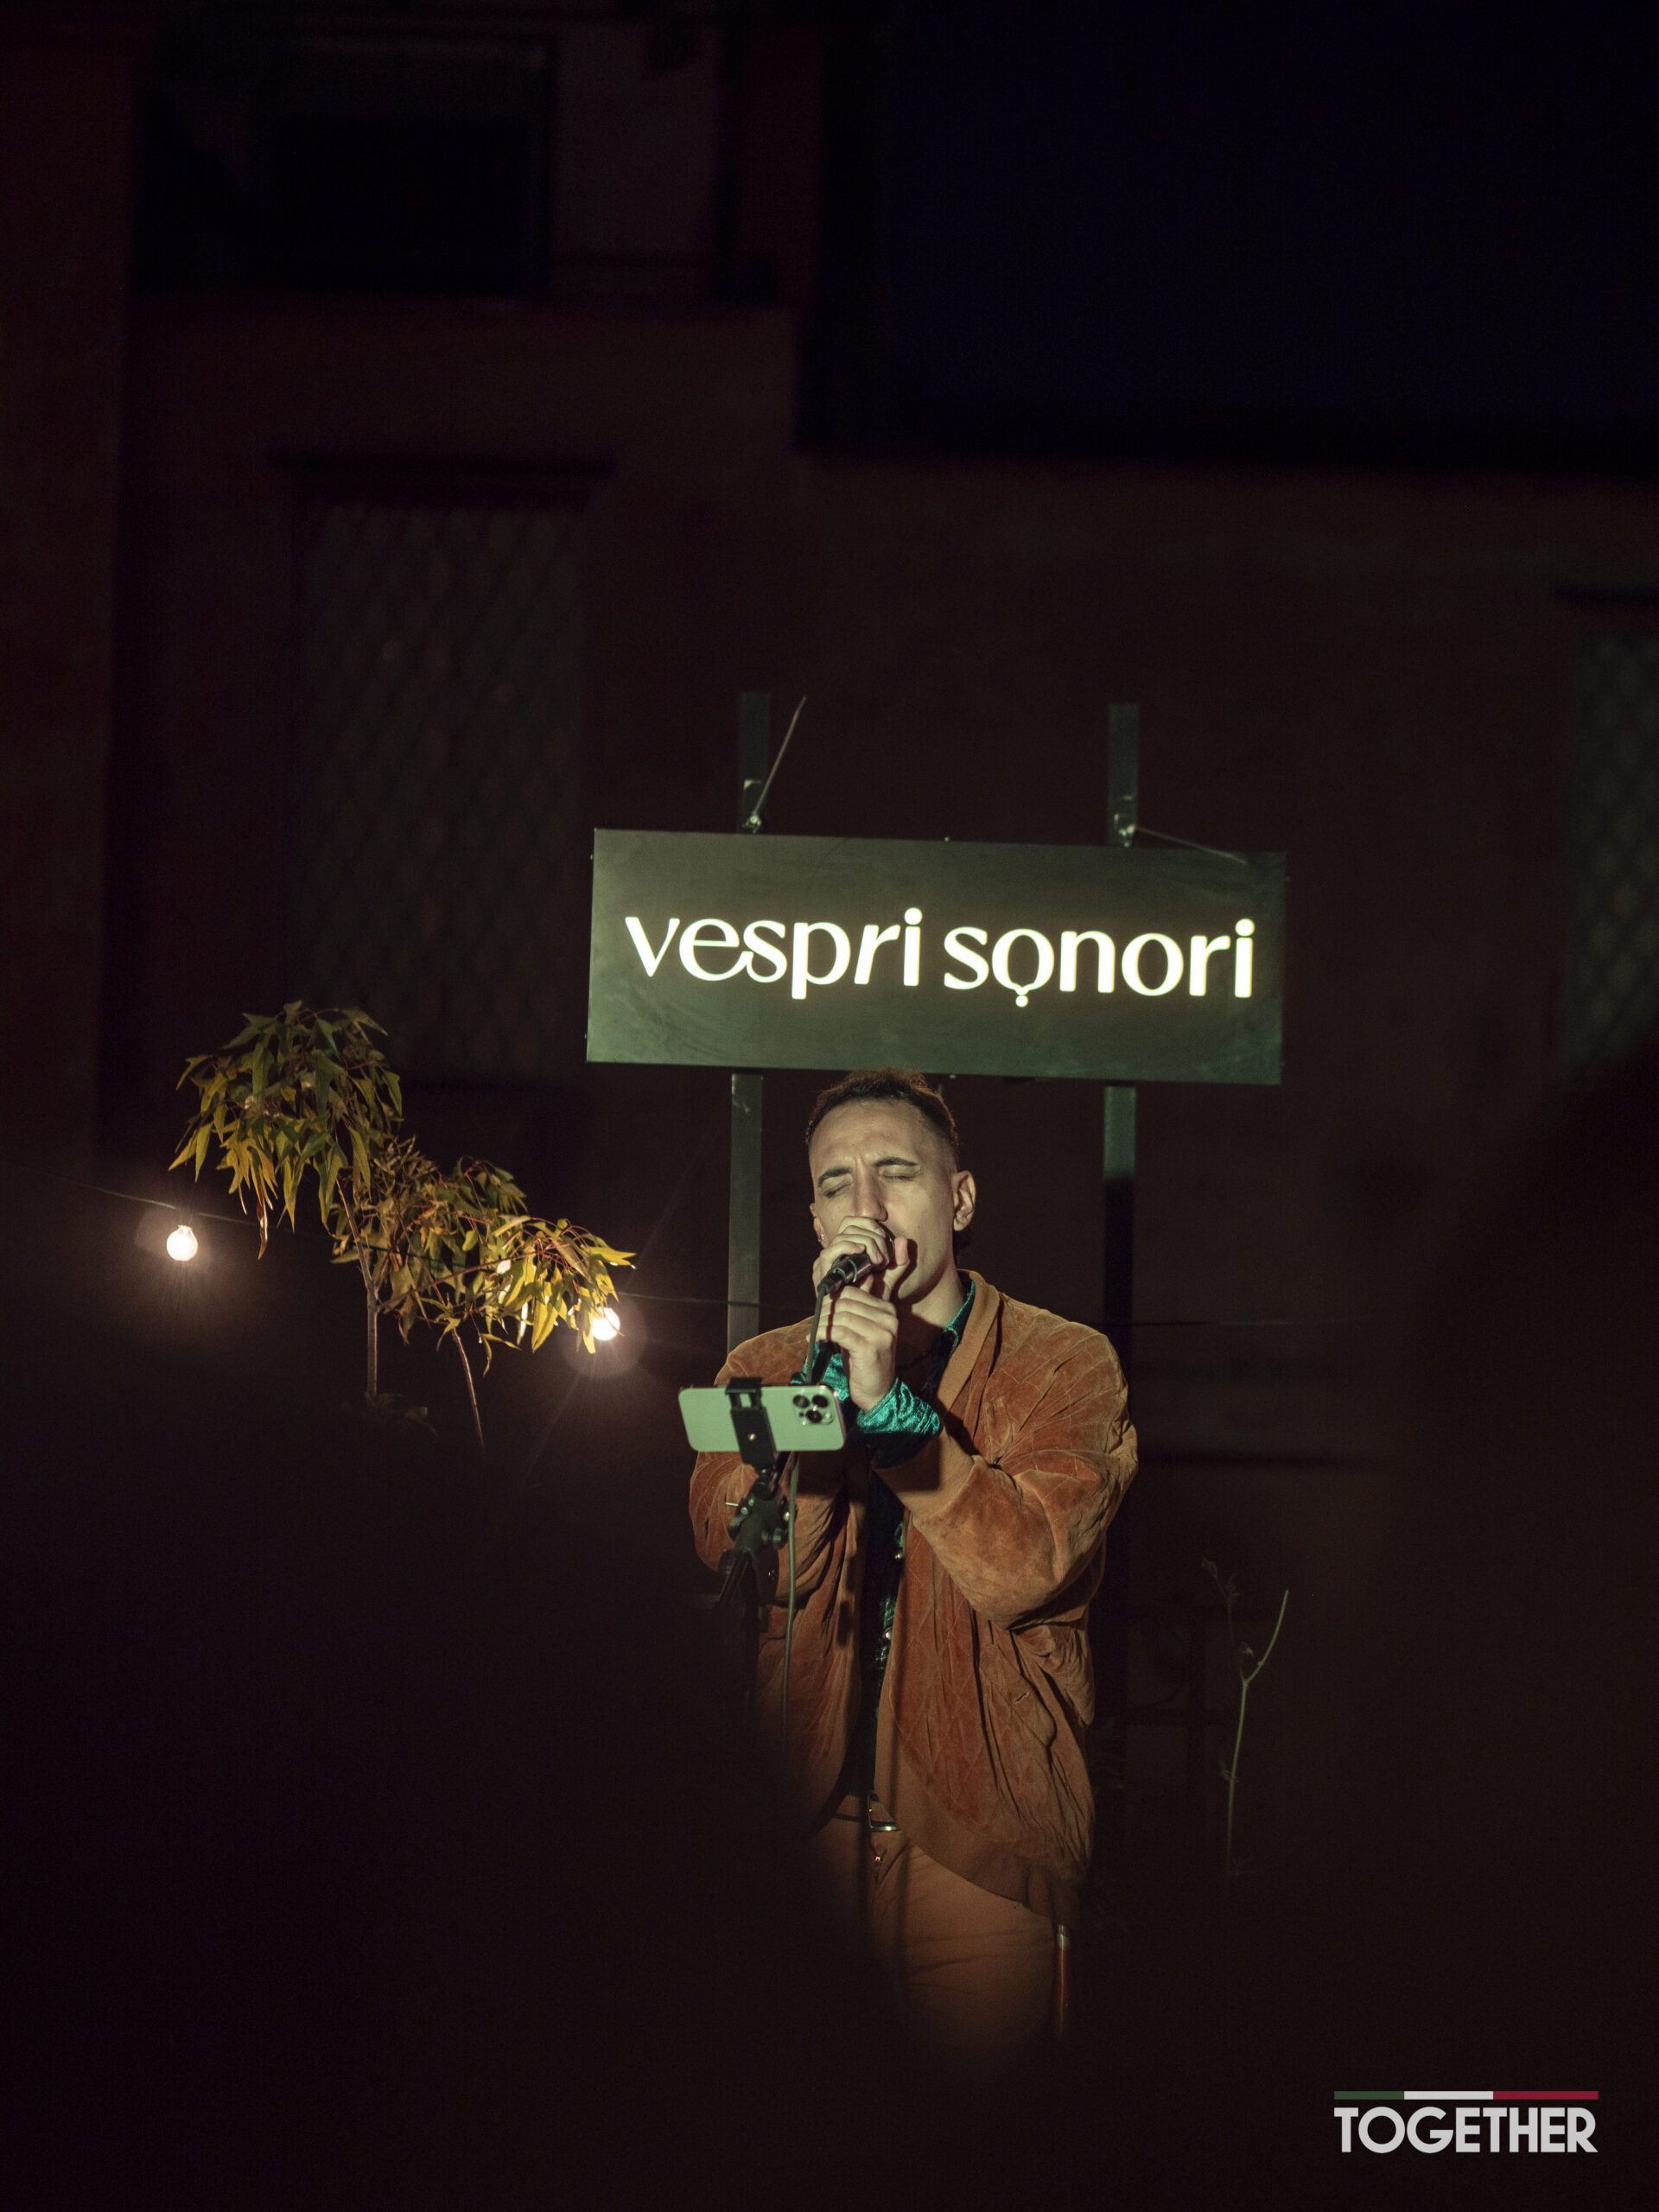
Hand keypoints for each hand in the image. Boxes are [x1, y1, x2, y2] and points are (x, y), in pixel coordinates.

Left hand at [814, 1219, 913, 1410]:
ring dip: (821, 1324)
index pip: (853, 1292)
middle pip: (846, 1303)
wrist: (878, 1392)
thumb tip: (832, 1292)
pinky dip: (822, 1334)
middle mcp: (888, 1319)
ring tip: (814, 1332)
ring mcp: (880, 1334)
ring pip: (841, 1317)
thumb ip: (854, 1311)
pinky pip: (838, 1332)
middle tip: (815, 1321)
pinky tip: (814, 1339)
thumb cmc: (866, 1361)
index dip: (832, 1298)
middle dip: (825, 1311)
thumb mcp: (864, 1331)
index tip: (821, 1308)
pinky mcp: (869, 1348)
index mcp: (888, 1311)